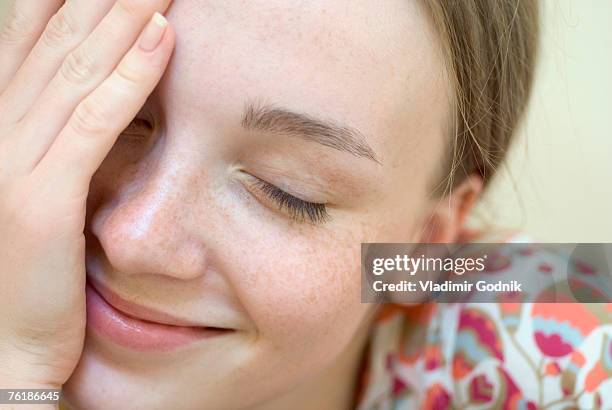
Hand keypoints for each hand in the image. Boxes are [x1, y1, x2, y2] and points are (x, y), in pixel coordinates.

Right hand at [0, 0, 174, 388]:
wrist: (6, 340)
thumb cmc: (29, 266)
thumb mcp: (39, 185)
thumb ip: (62, 134)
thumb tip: (104, 88)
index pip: (33, 33)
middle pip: (58, 37)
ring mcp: (14, 163)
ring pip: (77, 69)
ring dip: (124, 16)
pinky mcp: (41, 202)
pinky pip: (94, 125)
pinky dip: (129, 79)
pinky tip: (162, 39)